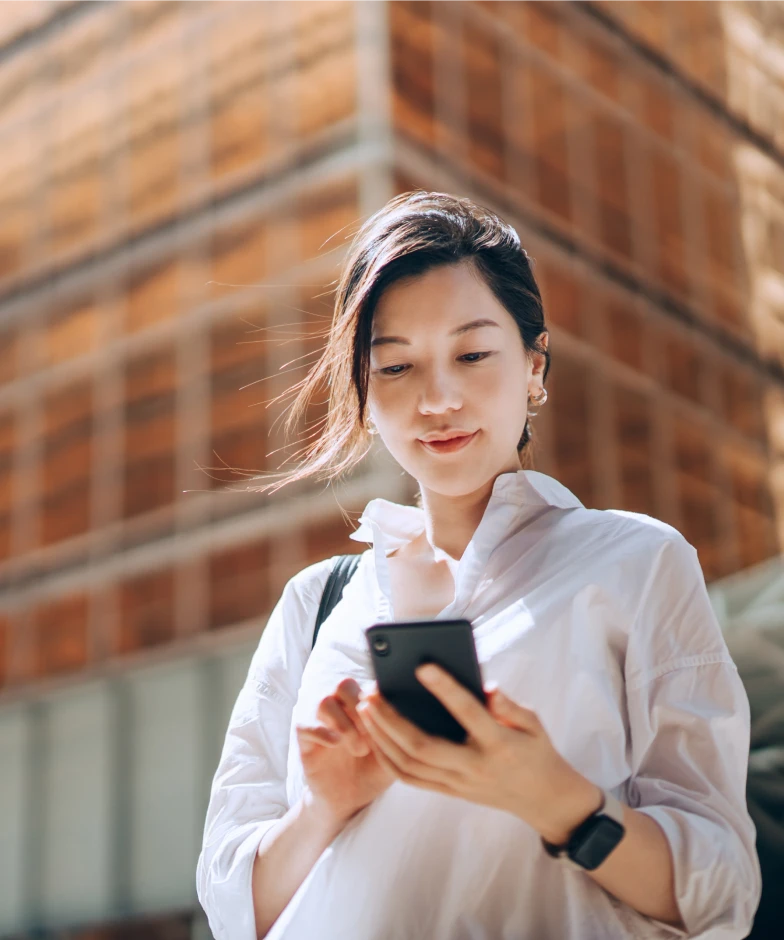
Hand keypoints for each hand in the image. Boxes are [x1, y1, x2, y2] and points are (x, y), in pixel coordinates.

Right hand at [296, 678, 395, 828]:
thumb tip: (417, 713)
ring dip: (345, 725)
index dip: (378, 698)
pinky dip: (323, 733)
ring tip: (359, 749)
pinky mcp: (304, 738)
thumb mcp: (394, 751)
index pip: (367, 684)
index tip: (390, 718)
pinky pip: (306, 724)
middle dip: (361, 708)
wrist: (348, 801)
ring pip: (324, 701)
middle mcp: (339, 706)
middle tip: (372, 734)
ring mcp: (319, 720)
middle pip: (343, 684)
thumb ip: (402, 730)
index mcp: (361, 704)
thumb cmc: (373, 772)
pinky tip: (337, 746)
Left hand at [356, 664, 601, 842]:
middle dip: (391, 719)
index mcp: (498, 744)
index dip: (445, 689)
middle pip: (422, 746)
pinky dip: (387, 758)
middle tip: (371, 692)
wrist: (543, 798)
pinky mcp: (449, 792)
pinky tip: (374, 736)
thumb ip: (510, 706)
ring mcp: (458, 783)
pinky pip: (409, 779)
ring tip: (365, 709)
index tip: (422, 665)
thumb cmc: (536, 750)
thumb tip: (488, 688)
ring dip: (381, 736)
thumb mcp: (534, 723)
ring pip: (409, 765)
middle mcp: (474, 766)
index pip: (468, 713)